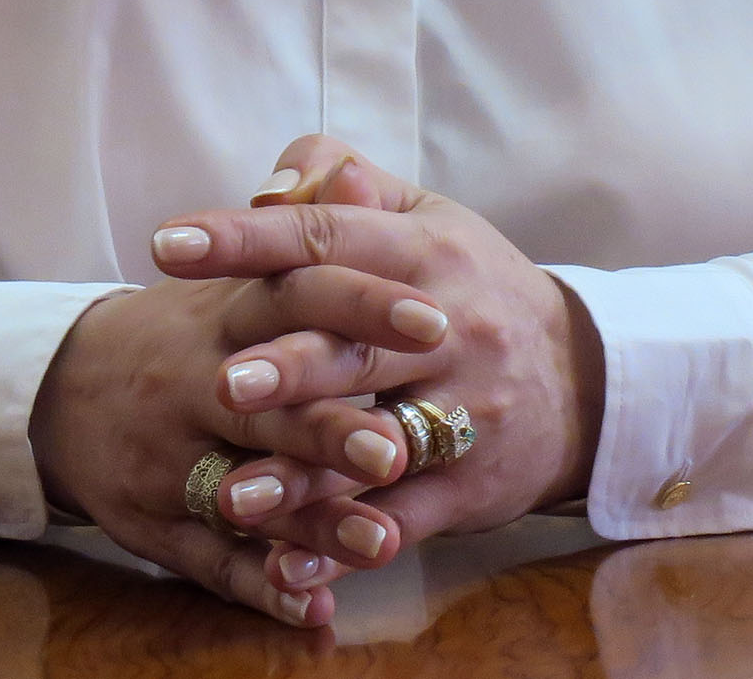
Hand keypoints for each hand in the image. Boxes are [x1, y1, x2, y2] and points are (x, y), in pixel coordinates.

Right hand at [24, 235, 447, 625]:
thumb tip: (346, 170)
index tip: (431, 320)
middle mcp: (194, 386)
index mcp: (225, 315)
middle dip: (331, 428)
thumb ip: (296, 224)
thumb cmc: (183, 327)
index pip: (296, 295)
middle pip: (269, 405)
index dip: (361, 307)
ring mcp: (172, 461)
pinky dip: (263, 588)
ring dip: (312, 521)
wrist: (62, 388)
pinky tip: (314, 608)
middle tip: (398, 446)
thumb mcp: (232, 268)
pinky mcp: (158, 525)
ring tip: (380, 543)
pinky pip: (213, 564)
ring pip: (245, 493)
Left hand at [156, 134, 605, 548]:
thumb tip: (273, 182)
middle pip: (360, 347)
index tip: (168, 244)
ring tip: (236, 496)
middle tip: (219, 382)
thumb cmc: (471, 288)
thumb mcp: (425, 220)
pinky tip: (289, 570)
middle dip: (290, 368)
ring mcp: (464, 413)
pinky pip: (403, 519)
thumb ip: (344, 188)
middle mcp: (449, 329)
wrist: (584, 380)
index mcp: (425, 252)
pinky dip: (345, 549)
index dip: (248, 239)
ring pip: (379, 444)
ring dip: (306, 476)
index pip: (328, 236)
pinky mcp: (471, 485)